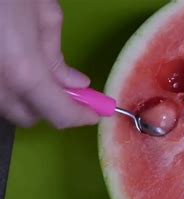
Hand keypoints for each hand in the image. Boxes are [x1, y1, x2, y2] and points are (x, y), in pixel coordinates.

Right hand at [0, 0, 98, 127]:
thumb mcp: (44, 15)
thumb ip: (58, 58)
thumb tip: (75, 83)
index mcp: (23, 71)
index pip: (59, 114)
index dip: (81, 117)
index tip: (95, 113)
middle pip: (29, 117)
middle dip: (51, 109)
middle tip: (69, 92)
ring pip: (7, 107)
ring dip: (26, 100)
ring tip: (39, 75)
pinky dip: (7, 88)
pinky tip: (14, 67)